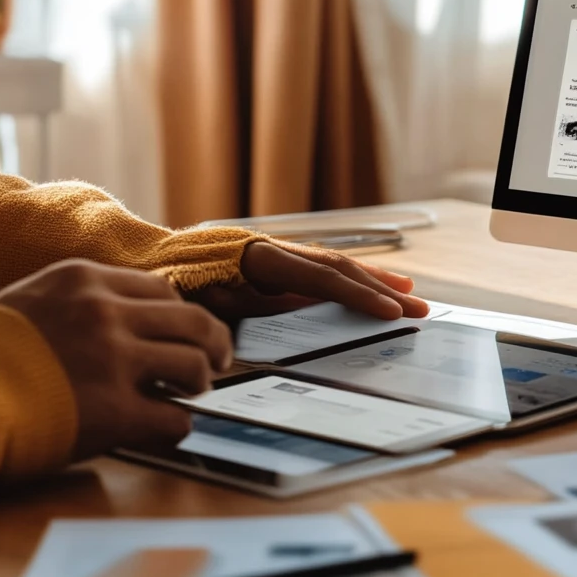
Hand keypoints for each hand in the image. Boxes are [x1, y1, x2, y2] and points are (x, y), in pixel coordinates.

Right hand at [0, 260, 232, 460]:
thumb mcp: (31, 300)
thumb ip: (80, 301)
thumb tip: (126, 317)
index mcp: (86, 281)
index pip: (162, 291)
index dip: (180, 315)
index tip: (186, 331)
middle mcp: (107, 313)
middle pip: (194, 321)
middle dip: (214, 344)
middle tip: (217, 361)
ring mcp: (115, 361)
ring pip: (195, 364)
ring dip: (198, 382)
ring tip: (187, 393)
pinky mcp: (117, 411)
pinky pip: (175, 418)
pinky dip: (176, 425)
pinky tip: (162, 427)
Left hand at [193, 240, 429, 323]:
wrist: (157, 257)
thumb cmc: (173, 282)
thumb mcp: (197, 299)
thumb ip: (233, 311)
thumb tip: (268, 326)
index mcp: (260, 258)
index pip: (320, 277)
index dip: (357, 296)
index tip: (388, 312)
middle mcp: (279, 250)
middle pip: (339, 269)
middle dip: (382, 292)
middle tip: (419, 310)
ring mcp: (284, 255)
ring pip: (339, 267)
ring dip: (377, 282)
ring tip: (411, 294)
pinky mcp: (284, 265)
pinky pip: (328, 272)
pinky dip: (357, 280)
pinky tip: (381, 286)